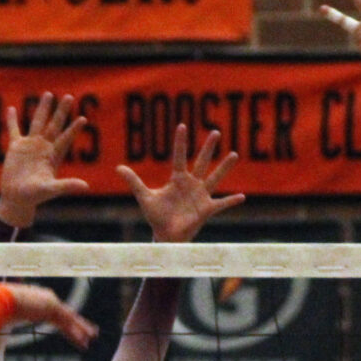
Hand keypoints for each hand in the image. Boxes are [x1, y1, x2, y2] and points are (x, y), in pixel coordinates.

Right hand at [0, 92, 89, 226]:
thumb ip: (66, 186)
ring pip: (37, 122)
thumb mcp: (51, 190)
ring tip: (48, 94)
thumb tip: (86, 187)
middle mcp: (44, 148)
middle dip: (61, 112)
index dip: (74, 129)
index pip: (66, 139)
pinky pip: (14, 130)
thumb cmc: (35, 196)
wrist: (17, 199)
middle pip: (54, 125)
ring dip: (42, 109)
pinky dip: (12, 120)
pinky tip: (12, 109)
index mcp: (53, 156)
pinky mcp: (16, 148)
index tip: (83, 118)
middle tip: (69, 97)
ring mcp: (30, 146)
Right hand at [3, 283, 98, 349]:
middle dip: (79, 323)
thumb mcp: (6, 311)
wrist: (2, 298)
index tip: (70, 328)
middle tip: (90, 331)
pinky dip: (75, 333)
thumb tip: (1, 318)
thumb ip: (9, 314)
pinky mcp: (52, 309)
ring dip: (81, 330)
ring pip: (69, 319)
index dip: (65, 322)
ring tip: (92, 338)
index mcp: (39, 298)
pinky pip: (66, 324)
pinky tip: (83, 341)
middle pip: (66, 314)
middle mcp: (48, 298)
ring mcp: (51, 303)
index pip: (56, 312)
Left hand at [117, 125, 245, 244]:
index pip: (179, 157)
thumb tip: (118, 168)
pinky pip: (221, 204)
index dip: (180, 142)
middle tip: (215, 132)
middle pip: (201, 162)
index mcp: (177, 179)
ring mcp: (201, 196)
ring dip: (224, 167)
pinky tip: (242, 197)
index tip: (182, 125)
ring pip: (215, 178)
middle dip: (208, 148)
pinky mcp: (207, 209)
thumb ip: (134, 182)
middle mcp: (192, 184)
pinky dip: (231, 201)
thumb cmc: (157, 216)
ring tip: (233, 154)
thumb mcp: (145, 197)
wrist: (166, 235)